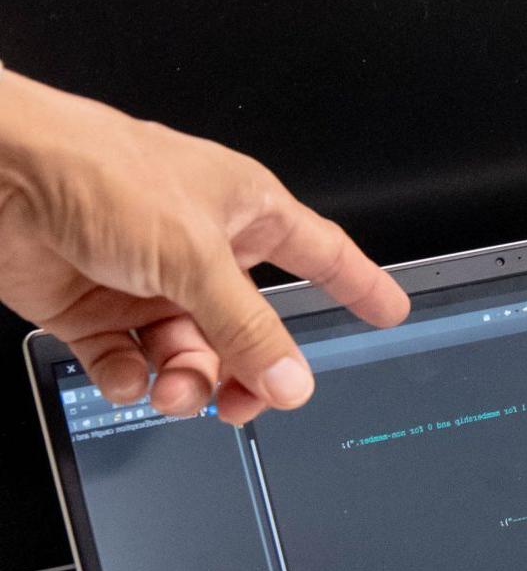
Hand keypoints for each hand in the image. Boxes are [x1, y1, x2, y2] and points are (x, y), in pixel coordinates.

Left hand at [0, 69, 407, 423]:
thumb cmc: (94, 170)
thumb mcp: (195, 257)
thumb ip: (248, 329)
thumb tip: (292, 380)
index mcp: (242, 211)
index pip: (320, 253)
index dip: (357, 284)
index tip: (389, 312)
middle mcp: (198, 246)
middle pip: (248, 329)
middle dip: (246, 370)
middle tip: (244, 399)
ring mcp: (145, 278)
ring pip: (191, 354)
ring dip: (186, 381)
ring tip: (173, 387)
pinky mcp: (94, 306)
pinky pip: (132, 363)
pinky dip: (133, 380)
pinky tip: (129, 376)